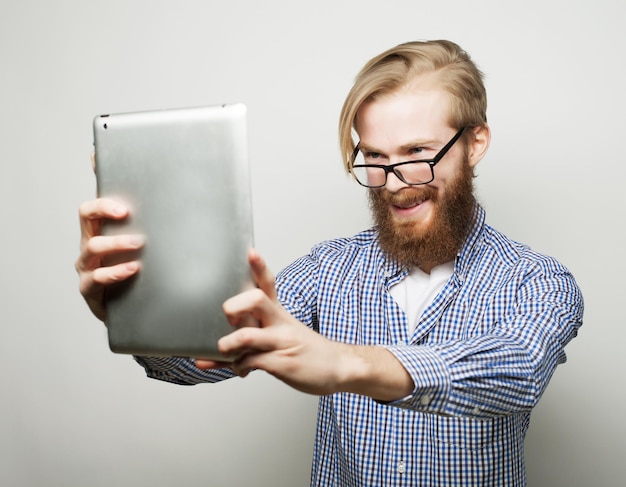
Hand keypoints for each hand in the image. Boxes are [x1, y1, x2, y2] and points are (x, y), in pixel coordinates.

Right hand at [75, 198, 143, 320]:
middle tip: (127, 213)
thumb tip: (185, 214)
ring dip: (117, 242)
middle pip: (86, 217)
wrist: (131, 314)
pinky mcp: (88, 288)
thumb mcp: (143, 253)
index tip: (123, 203)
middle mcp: (89, 246)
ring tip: (139, 243)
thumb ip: (153, 234)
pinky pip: (98, 277)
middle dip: (105, 210)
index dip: (102, 201)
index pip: (92, 209)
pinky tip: (133, 269)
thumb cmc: (138, 277)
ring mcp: (87, 267)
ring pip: (93, 247)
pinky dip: (116, 271)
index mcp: (99, 233)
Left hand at [196, 250, 346, 394]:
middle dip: (233, 307)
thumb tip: (232, 328)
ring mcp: (281, 342)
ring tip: (224, 350)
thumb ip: (261, 326)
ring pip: (246, 335)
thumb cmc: (308, 349)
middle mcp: (280, 323)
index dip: (259, 267)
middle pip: (255, 300)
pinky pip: (250, 361)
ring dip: (228, 345)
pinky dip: (238, 367)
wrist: (338, 367)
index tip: (251, 252)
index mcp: (280, 312)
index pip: (269, 283)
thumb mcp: (288, 328)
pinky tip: (241, 370)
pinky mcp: (281, 363)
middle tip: (228, 319)